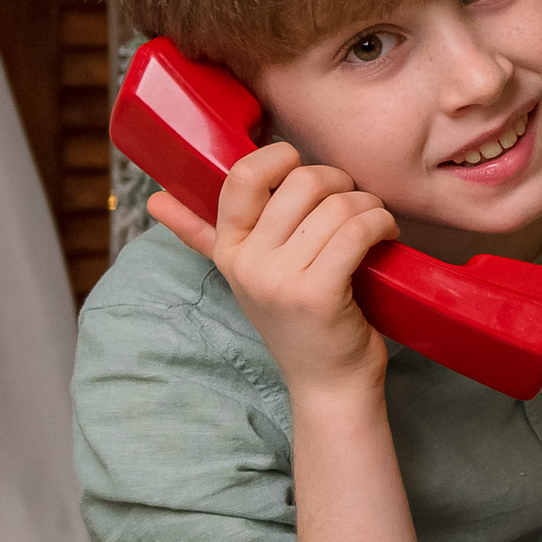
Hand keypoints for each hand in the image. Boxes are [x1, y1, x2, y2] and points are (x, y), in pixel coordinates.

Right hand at [148, 139, 399, 405]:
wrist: (327, 385)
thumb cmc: (297, 321)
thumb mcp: (245, 275)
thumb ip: (200, 235)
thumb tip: (155, 199)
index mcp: (228, 249)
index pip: (241, 177)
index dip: (279, 157)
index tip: (303, 168)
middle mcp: (247, 263)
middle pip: (301, 181)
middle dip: (339, 182)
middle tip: (354, 202)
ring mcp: (279, 280)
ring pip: (336, 205)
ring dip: (367, 205)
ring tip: (374, 222)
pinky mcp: (317, 293)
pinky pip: (357, 230)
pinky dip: (380, 223)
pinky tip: (386, 234)